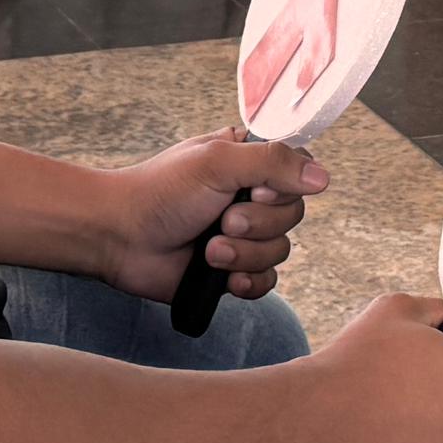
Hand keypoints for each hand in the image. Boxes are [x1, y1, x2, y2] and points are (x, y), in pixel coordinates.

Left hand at [101, 131, 320, 302]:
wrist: (120, 238)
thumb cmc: (159, 191)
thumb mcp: (217, 161)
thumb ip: (273, 162)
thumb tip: (322, 177)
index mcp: (248, 160)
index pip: (298, 170)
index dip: (284, 187)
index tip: (256, 190)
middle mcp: (249, 196)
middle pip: (293, 215)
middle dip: (258, 225)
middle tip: (222, 219)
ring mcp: (242, 235)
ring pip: (280, 251)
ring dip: (245, 254)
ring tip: (209, 250)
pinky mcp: (231, 270)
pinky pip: (266, 282)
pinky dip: (248, 282)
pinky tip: (225, 279)